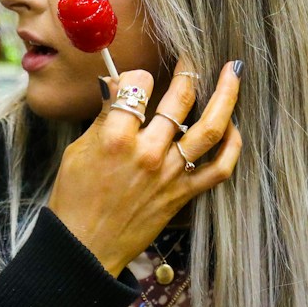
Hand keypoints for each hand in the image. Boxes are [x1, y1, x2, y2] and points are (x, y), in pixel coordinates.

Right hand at [47, 59, 242, 275]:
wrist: (85, 248)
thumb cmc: (74, 198)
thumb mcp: (79, 150)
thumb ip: (104, 117)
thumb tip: (116, 86)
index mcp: (116, 138)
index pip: (137, 84)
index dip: (136, 75)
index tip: (135, 79)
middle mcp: (148, 153)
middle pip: (180, 98)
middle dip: (189, 70)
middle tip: (192, 58)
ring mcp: (171, 174)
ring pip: (210, 127)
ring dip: (226, 95)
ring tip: (232, 73)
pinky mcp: (183, 194)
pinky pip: (220, 168)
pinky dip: (232, 146)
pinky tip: (233, 127)